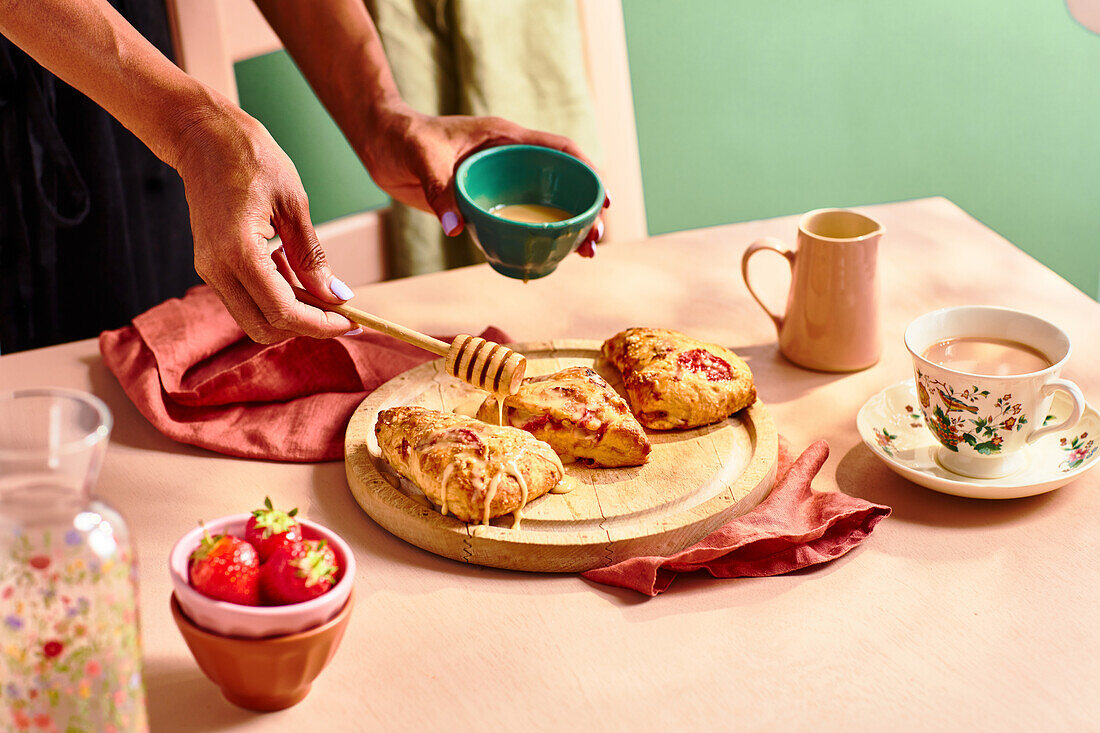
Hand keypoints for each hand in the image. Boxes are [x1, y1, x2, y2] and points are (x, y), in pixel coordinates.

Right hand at [173, 104, 356, 342]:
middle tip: (337, 308)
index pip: (284, 312)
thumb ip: (312, 257)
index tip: (350, 320)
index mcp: (238, 252)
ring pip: (253, 317)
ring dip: (289, 311)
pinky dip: (273, 295)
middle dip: (305, 325)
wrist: (204, 135)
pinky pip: (245, 298)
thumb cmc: (250, 157)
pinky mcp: (210, 265)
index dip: (320, 324)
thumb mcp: (294, 204)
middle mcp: (217, 268)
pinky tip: (288, 267)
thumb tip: (335, 295)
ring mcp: (209, 269)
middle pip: (264, 327)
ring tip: (312, 279)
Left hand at [361, 102, 608, 255]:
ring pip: (542, 205)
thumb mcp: (422, 158)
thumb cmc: (402, 138)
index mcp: (505, 139)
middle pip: (559, 182)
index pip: (559, 150)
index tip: (602, 198)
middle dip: (584, 210)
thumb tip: (455, 227)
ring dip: (565, 228)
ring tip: (583, 254)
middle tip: (595, 240)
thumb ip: (440, 189)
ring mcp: (499, 181)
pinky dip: (533, 237)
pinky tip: (547, 257)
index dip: (586, 171)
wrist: (380, 144)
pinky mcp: (484, 201)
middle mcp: (509, 159)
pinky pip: (516, 220)